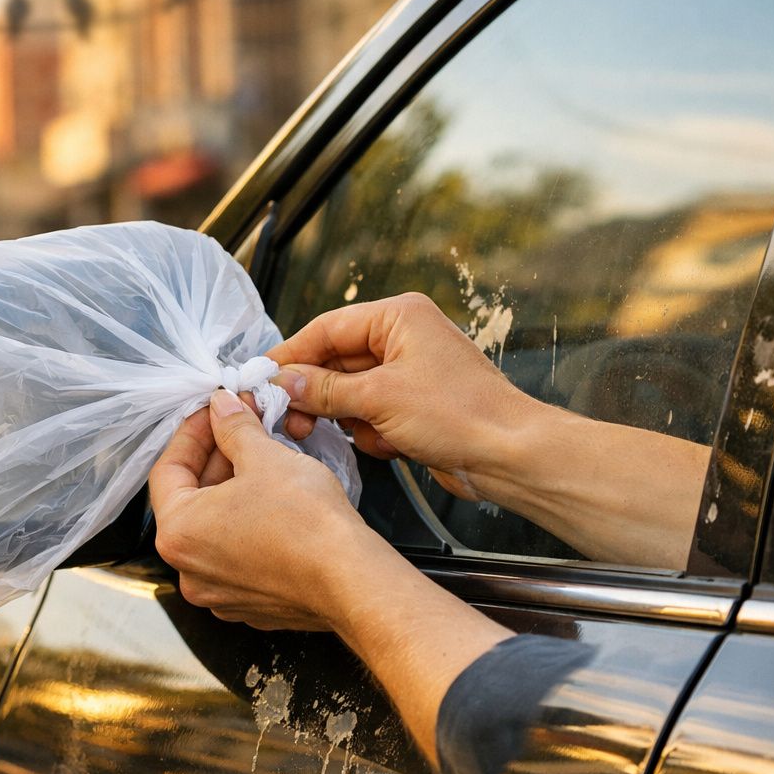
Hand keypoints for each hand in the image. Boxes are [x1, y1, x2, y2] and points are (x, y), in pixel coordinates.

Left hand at [148, 389, 378, 630]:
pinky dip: (247, 526)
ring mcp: (218, 592)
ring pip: (215, 529)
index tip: (213, 413)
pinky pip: (237, 555)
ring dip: (232, 492)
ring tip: (260, 460)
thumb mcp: (264, 457)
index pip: (168, 469)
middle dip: (216, 459)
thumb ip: (234, 428)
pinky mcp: (248, 603)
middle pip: (190, 500)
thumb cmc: (307, 523)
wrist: (351, 579)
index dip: (192, 433)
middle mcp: (189, 570)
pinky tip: (273, 502)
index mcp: (178, 533)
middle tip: (242, 428)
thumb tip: (222, 408)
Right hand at [269, 293, 709, 567]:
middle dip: (318, 394)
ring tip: (366, 434)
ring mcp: (410, 374)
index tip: (262, 378)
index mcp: (399, 318)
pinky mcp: (415, 407)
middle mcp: (404, 340)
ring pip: (351, 393)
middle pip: (336, 361)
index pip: (327, 329)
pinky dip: (373, 432)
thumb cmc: (463, 416)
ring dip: (350, 419)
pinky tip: (393, 444)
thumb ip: (325, 390)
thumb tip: (285, 383)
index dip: (291, 355)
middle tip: (292, 419)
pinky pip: (371, 415)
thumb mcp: (380, 399)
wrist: (511, 455)